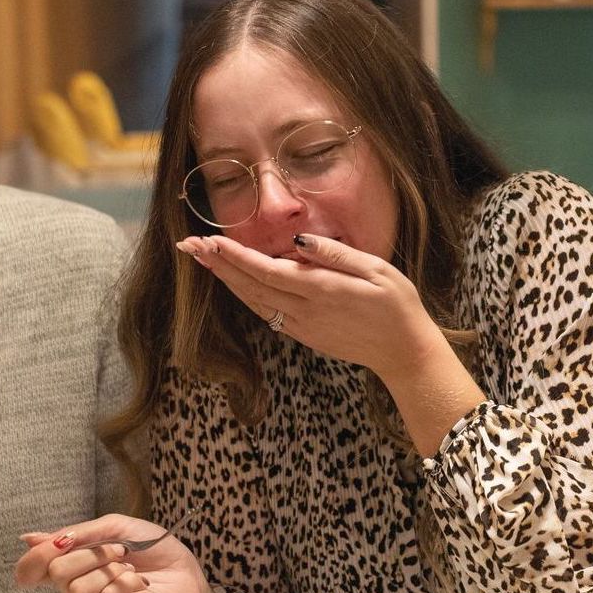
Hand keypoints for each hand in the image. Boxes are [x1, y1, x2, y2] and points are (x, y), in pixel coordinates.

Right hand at [15, 513, 210, 592]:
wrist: (185, 569)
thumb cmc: (152, 547)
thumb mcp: (114, 527)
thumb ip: (76, 534)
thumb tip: (29, 538)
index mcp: (74, 563)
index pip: (35, 567)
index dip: (35, 558)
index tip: (58, 544)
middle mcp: (78, 586)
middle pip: (57, 573)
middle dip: (89, 554)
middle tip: (117, 551)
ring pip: (78, 588)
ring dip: (108, 569)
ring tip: (128, 566)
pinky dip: (124, 583)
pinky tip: (137, 582)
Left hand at [178, 232, 444, 380]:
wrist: (403, 351)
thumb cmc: (396, 304)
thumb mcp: (376, 269)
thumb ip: (335, 255)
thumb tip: (301, 241)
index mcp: (320, 290)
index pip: (266, 270)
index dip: (234, 256)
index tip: (210, 240)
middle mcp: (303, 310)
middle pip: (250, 285)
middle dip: (217, 264)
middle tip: (188, 245)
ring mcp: (300, 326)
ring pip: (253, 300)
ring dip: (225, 279)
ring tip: (202, 259)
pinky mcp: (302, 334)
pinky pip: (265, 312)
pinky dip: (244, 294)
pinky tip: (232, 281)